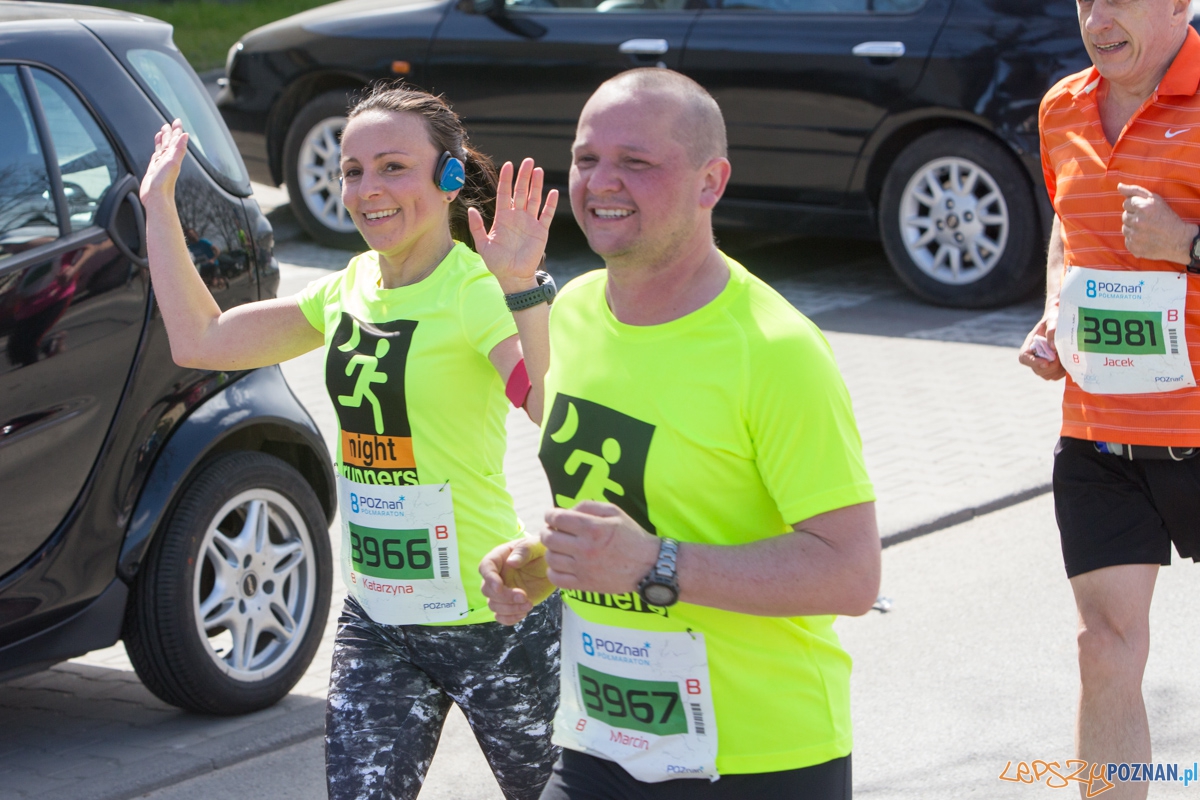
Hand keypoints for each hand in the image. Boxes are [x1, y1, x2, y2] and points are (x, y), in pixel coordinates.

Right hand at [140, 120, 187, 204]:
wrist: (156, 197)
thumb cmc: (164, 182)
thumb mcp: (173, 162)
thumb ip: (179, 148)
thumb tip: (185, 135)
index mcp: (173, 156)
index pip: (176, 140)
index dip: (177, 130)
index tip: (177, 121)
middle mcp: (168, 159)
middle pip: (170, 142)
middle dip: (170, 132)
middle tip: (171, 122)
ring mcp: (161, 164)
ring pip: (163, 147)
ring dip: (163, 139)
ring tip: (163, 130)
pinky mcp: (154, 168)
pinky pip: (156, 155)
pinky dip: (157, 148)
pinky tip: (157, 146)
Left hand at [469, 158, 557, 294]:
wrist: (513, 276)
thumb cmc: (497, 262)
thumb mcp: (483, 244)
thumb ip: (477, 227)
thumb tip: (470, 209)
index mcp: (503, 217)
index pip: (505, 193)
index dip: (506, 179)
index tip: (508, 165)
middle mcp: (517, 217)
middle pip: (521, 192)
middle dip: (524, 176)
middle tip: (528, 161)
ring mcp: (530, 223)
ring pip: (534, 199)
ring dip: (536, 185)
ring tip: (538, 170)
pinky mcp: (541, 231)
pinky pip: (546, 215)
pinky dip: (550, 204)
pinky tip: (553, 192)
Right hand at [479, 536, 554, 625]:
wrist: (552, 567)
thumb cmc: (542, 551)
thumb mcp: (536, 546)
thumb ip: (523, 551)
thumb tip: (510, 563)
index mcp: (499, 558)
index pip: (485, 567)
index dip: (489, 579)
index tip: (499, 587)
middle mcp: (497, 575)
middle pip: (487, 590)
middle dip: (504, 597)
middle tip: (524, 596)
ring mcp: (503, 591)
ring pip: (493, 605)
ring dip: (509, 609)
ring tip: (529, 605)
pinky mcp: (510, 603)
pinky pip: (501, 616)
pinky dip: (509, 618)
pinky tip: (523, 613)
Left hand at [540, 502, 659, 594]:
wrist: (648, 565)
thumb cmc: (631, 536)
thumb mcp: (614, 512)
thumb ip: (588, 506)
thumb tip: (567, 511)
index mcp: (592, 528)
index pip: (557, 518)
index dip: (550, 514)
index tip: (551, 516)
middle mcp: (585, 548)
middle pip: (549, 538)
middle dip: (547, 531)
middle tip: (553, 531)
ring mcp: (583, 568)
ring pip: (550, 558)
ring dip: (550, 550)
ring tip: (558, 548)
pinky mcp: (585, 584)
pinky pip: (556, 579)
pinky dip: (553, 571)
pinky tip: (561, 565)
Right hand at [1018, 308, 1065, 379]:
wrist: (1061, 322)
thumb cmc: (1055, 319)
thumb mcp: (1053, 319)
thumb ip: (1052, 330)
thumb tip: (1053, 347)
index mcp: (1030, 344)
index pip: (1024, 358)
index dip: (1033, 362)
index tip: (1046, 362)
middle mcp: (1034, 356)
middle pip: (1037, 370)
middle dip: (1050, 366)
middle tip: (1060, 356)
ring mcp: (1042, 363)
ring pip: (1046, 375)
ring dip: (1057, 370)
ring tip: (1064, 357)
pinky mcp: (1052, 368)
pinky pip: (1055, 376)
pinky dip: (1062, 371)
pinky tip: (1066, 360)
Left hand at [1118, 183, 1195, 263]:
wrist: (1179, 240)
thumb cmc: (1167, 217)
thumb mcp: (1155, 199)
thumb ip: (1135, 191)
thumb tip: (1119, 186)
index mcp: (1143, 208)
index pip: (1126, 203)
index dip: (1136, 206)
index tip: (1146, 211)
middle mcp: (1138, 222)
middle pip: (1124, 216)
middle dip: (1134, 217)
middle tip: (1148, 221)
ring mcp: (1135, 236)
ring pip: (1124, 228)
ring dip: (1133, 228)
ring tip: (1147, 229)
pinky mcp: (1134, 247)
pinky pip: (1127, 240)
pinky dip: (1134, 239)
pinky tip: (1146, 238)